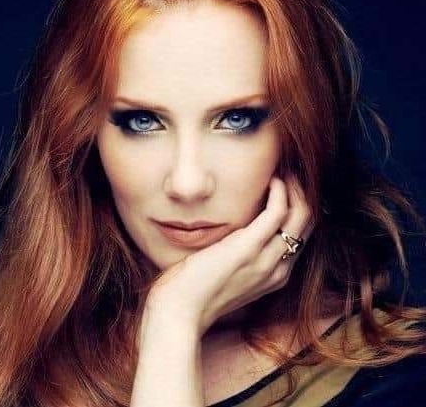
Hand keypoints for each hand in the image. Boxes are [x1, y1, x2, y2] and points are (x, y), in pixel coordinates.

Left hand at [145, 174, 314, 337]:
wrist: (180, 312)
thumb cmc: (196, 291)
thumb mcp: (228, 275)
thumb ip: (240, 256)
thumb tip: (237, 232)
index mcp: (274, 275)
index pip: (300, 236)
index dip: (299, 209)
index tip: (287, 188)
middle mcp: (278, 269)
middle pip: (307, 225)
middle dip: (303, 195)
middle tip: (289, 174)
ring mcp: (266, 260)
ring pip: (300, 216)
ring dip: (295, 188)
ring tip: (283, 173)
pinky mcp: (248, 248)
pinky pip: (277, 212)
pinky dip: (280, 192)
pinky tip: (272, 180)